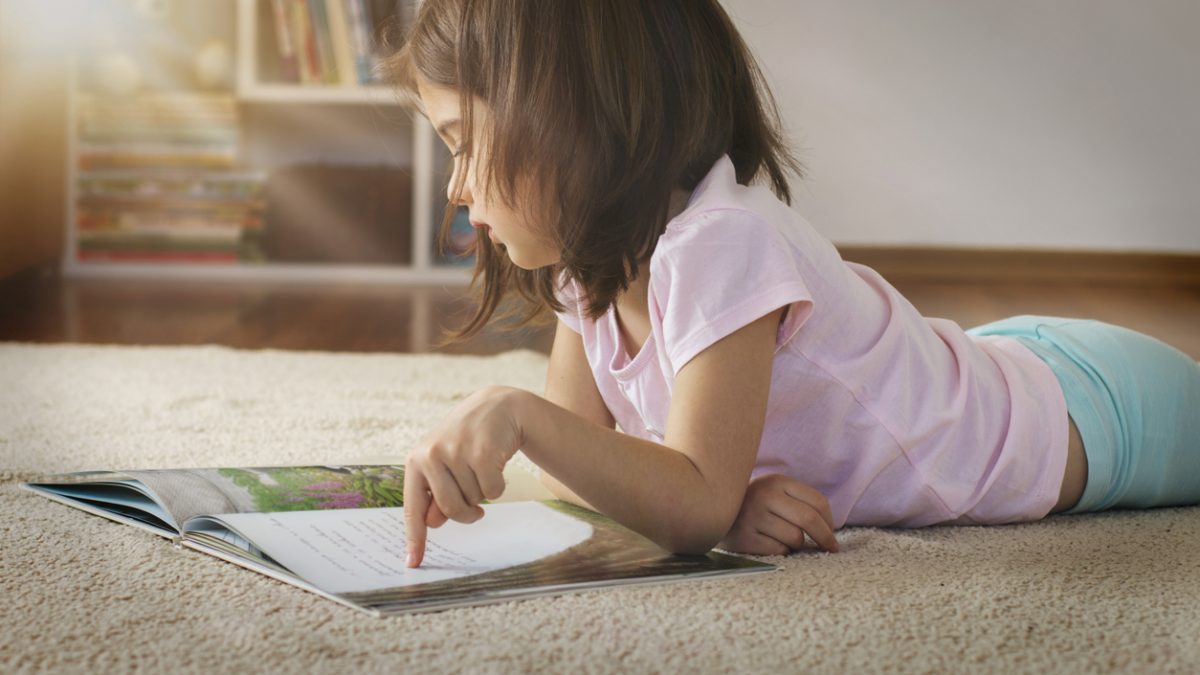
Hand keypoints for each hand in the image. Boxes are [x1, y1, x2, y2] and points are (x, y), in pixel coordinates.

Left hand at [404, 386, 524, 566]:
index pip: (413, 507)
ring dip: (483, 493)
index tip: (412, 563)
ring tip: (482, 468)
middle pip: (450, 509)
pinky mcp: (482, 452)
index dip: (415, 537)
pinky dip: (498, 486)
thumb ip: (437, 494)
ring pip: (474, 500)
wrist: (497, 408)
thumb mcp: (446, 465)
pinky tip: (496, 463)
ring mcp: (456, 452)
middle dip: (466, 513)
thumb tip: (432, 523)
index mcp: (416, 460)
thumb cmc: (467, 442)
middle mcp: (431, 455)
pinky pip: (493, 492)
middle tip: (475, 509)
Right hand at [718, 473, 838, 554]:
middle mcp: (764, 496)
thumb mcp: (775, 492)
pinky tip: (770, 543)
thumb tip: (830, 530)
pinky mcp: (744, 538)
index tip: (832, 534)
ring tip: (786, 539)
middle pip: (809, 520)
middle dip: (825, 538)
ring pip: (795, 538)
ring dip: (797, 544)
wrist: (712, 509)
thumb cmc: (755, 505)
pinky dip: (781, 551)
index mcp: (777, 482)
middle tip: (830, 549)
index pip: (818, 502)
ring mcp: (752, 516)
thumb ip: (800, 503)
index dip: (830, 522)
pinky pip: (778, 550)